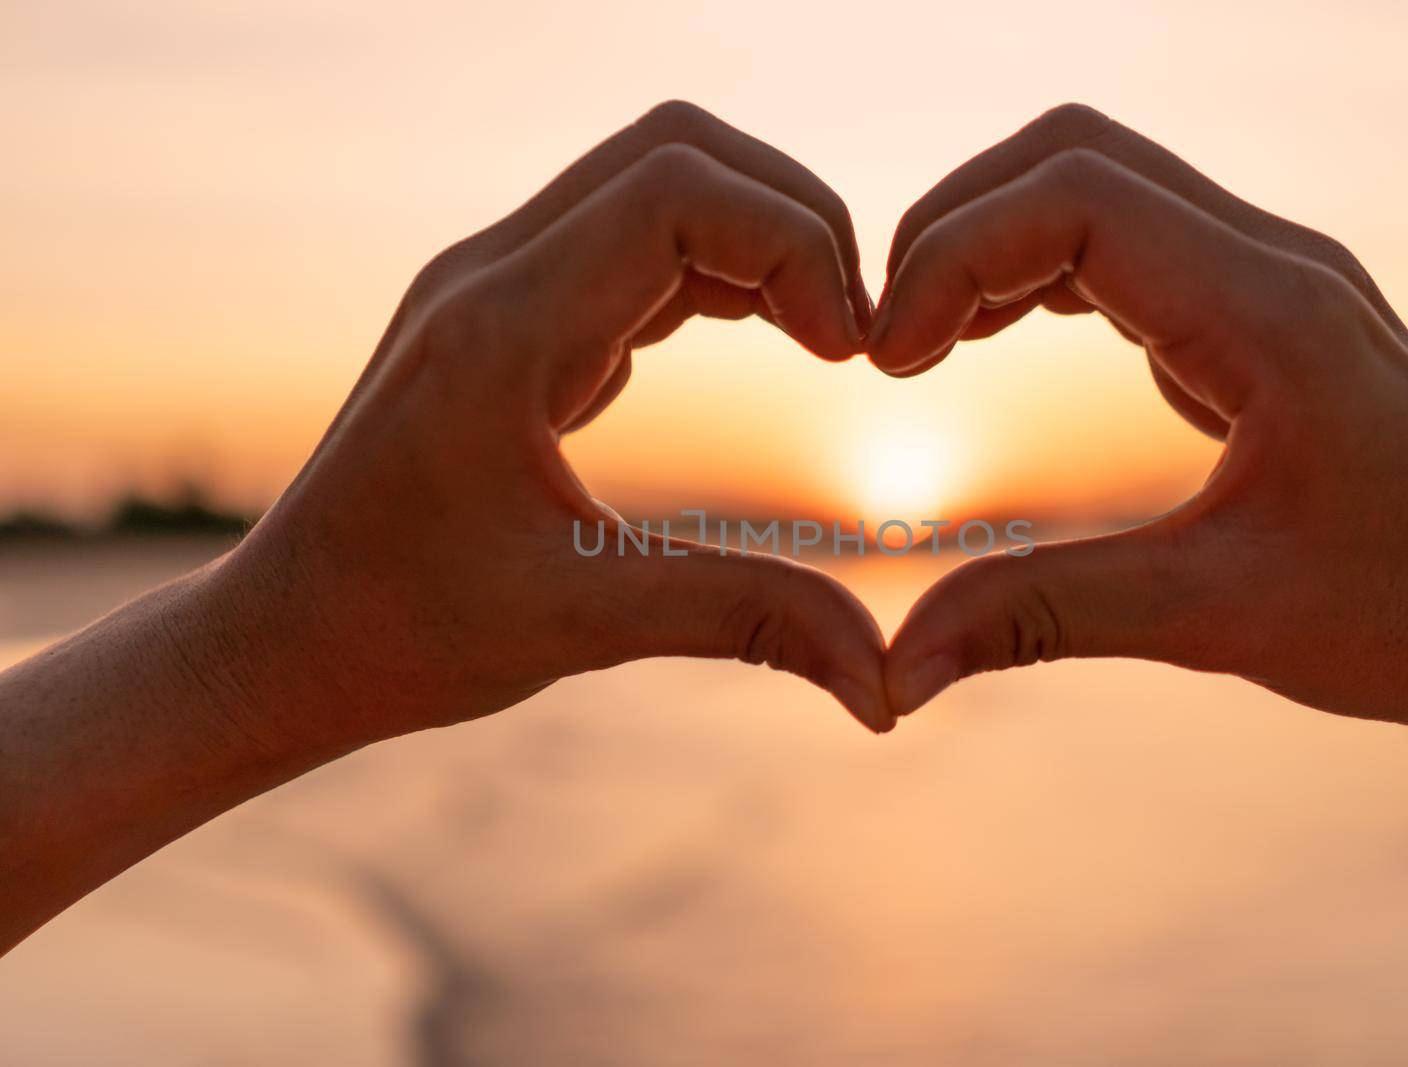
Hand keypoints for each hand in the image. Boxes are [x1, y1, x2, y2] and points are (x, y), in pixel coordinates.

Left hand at [216, 101, 892, 742]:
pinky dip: (716, 271)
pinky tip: (763, 340)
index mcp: (500, 330)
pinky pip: (632, 241)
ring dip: (758, 240)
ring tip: (825, 339)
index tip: (851, 355)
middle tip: (852, 336)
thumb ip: (744, 620)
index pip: (677, 192)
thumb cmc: (403, 634)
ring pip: (657, 181)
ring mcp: (494, 285)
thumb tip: (882, 684)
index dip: (795, 247)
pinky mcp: (508, 315)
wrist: (284, 637)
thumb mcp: (582, 624)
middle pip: (676, 151)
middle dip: (793, 221)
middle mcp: (490, 276)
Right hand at [870, 106, 1407, 798]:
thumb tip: (898, 668)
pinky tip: (997, 344)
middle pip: (1075, 157)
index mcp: (1272, 314)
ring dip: (996, 247)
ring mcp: (1274, 277)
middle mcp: (1276, 264)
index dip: (955, 255)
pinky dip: (1043, 276)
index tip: (889, 360)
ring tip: (924, 348)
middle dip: (957, 230)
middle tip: (890, 346)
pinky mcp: (1262, 311)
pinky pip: (1131, 244)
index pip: (1077, 198)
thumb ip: (1043, 620)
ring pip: (1100, 186)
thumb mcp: (1214, 620)